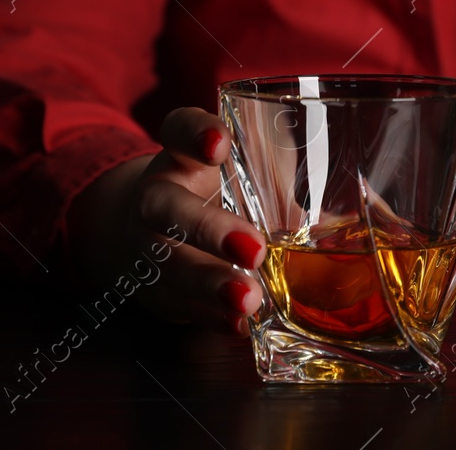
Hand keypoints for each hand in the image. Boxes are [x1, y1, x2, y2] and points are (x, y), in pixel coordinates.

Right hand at [67, 108, 265, 334]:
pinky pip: (178, 306)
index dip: (195, 133)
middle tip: (254, 248)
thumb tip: (318, 181)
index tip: (218, 143)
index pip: (178, 129)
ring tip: (248, 299)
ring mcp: (147, 248)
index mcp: (177, 156)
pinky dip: (209, 317)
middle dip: (209, 229)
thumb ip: (272, 163)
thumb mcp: (231, 164)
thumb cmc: (207, 190)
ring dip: (209, 284)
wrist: (137, 231)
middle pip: (168, 209)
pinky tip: (239, 325)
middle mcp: (155, 198)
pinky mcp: (155, 292)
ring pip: (168, 265)